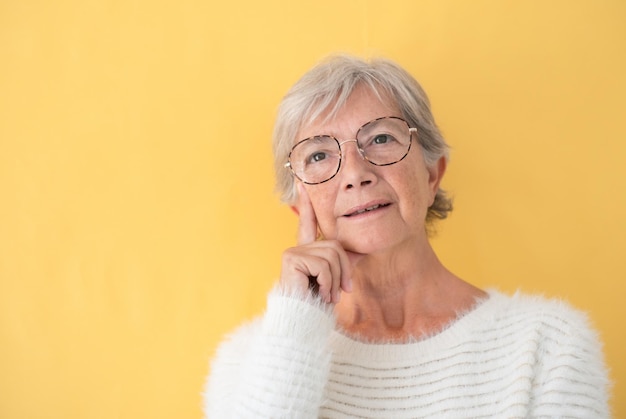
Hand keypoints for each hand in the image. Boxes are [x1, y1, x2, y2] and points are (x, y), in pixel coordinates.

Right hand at [280, 184, 352, 302]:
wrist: (301, 320)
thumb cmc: (316, 304)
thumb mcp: (334, 279)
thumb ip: (344, 262)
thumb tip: (362, 251)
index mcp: (306, 250)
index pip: (308, 222)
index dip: (306, 203)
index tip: (302, 183)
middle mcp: (298, 247)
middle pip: (335, 246)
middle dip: (344, 271)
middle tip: (341, 292)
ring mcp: (294, 252)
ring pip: (332, 255)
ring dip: (336, 281)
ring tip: (328, 296)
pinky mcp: (292, 259)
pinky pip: (323, 265)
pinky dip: (327, 283)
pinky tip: (320, 294)